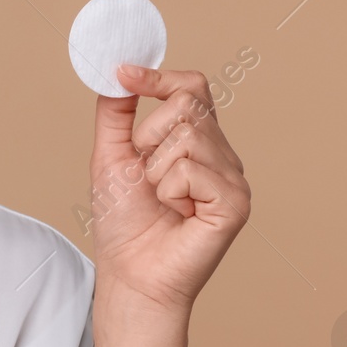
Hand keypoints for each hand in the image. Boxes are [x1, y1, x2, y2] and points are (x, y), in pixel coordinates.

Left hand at [88, 66, 250, 318]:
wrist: (130, 275)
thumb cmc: (124, 223)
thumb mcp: (111, 156)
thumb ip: (116, 113)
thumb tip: (118, 71)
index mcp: (197, 141)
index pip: (192, 87)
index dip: (158, 77)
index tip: (124, 74)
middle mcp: (221, 154)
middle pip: (187, 104)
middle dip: (149, 137)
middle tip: (147, 176)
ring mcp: (233, 178)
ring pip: (186, 136)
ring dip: (156, 170)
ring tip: (162, 199)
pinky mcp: (235, 203)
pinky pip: (191, 170)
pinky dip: (169, 191)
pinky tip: (177, 213)